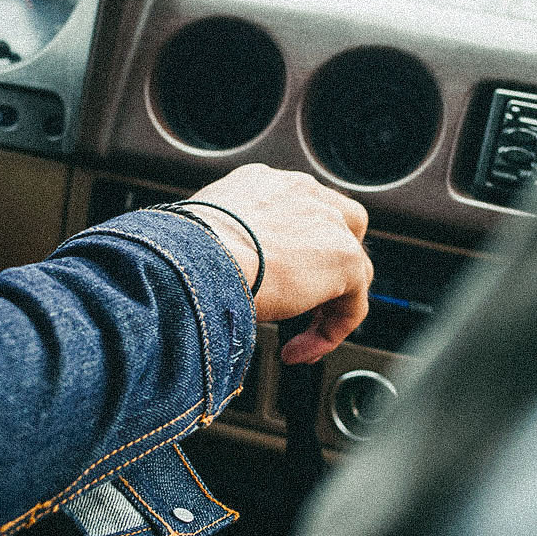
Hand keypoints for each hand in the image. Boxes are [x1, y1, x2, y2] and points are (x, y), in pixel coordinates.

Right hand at [186, 164, 372, 364]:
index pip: (298, 211)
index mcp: (263, 185)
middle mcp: (299, 192)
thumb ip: (223, 247)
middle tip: (302, 306)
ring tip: (296, 338)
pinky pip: (353, 303)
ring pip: (349, 268)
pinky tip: (298, 350)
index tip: (278, 280)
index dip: (297, 249)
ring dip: (325, 307)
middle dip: (325, 269)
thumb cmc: (183, 256)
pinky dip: (330, 332)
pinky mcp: (345, 256)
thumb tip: (215, 277)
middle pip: (337, 229)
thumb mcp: (202, 241)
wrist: (195, 262)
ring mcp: (326, 221)